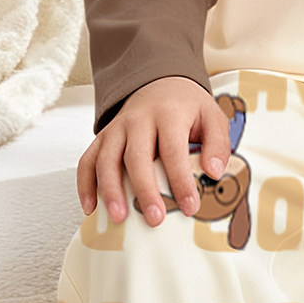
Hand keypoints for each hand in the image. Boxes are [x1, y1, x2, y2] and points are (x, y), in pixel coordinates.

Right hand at [76, 76, 233, 227]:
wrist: (161, 83)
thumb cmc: (187, 107)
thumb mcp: (212, 117)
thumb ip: (217, 143)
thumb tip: (213, 173)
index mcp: (169, 114)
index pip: (172, 150)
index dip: (180, 180)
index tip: (189, 206)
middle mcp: (138, 119)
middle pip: (136, 156)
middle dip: (144, 190)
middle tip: (154, 219)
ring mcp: (116, 128)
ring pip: (106, 159)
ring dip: (110, 190)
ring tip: (119, 218)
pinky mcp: (103, 138)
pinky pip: (87, 160)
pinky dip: (85, 184)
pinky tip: (90, 207)